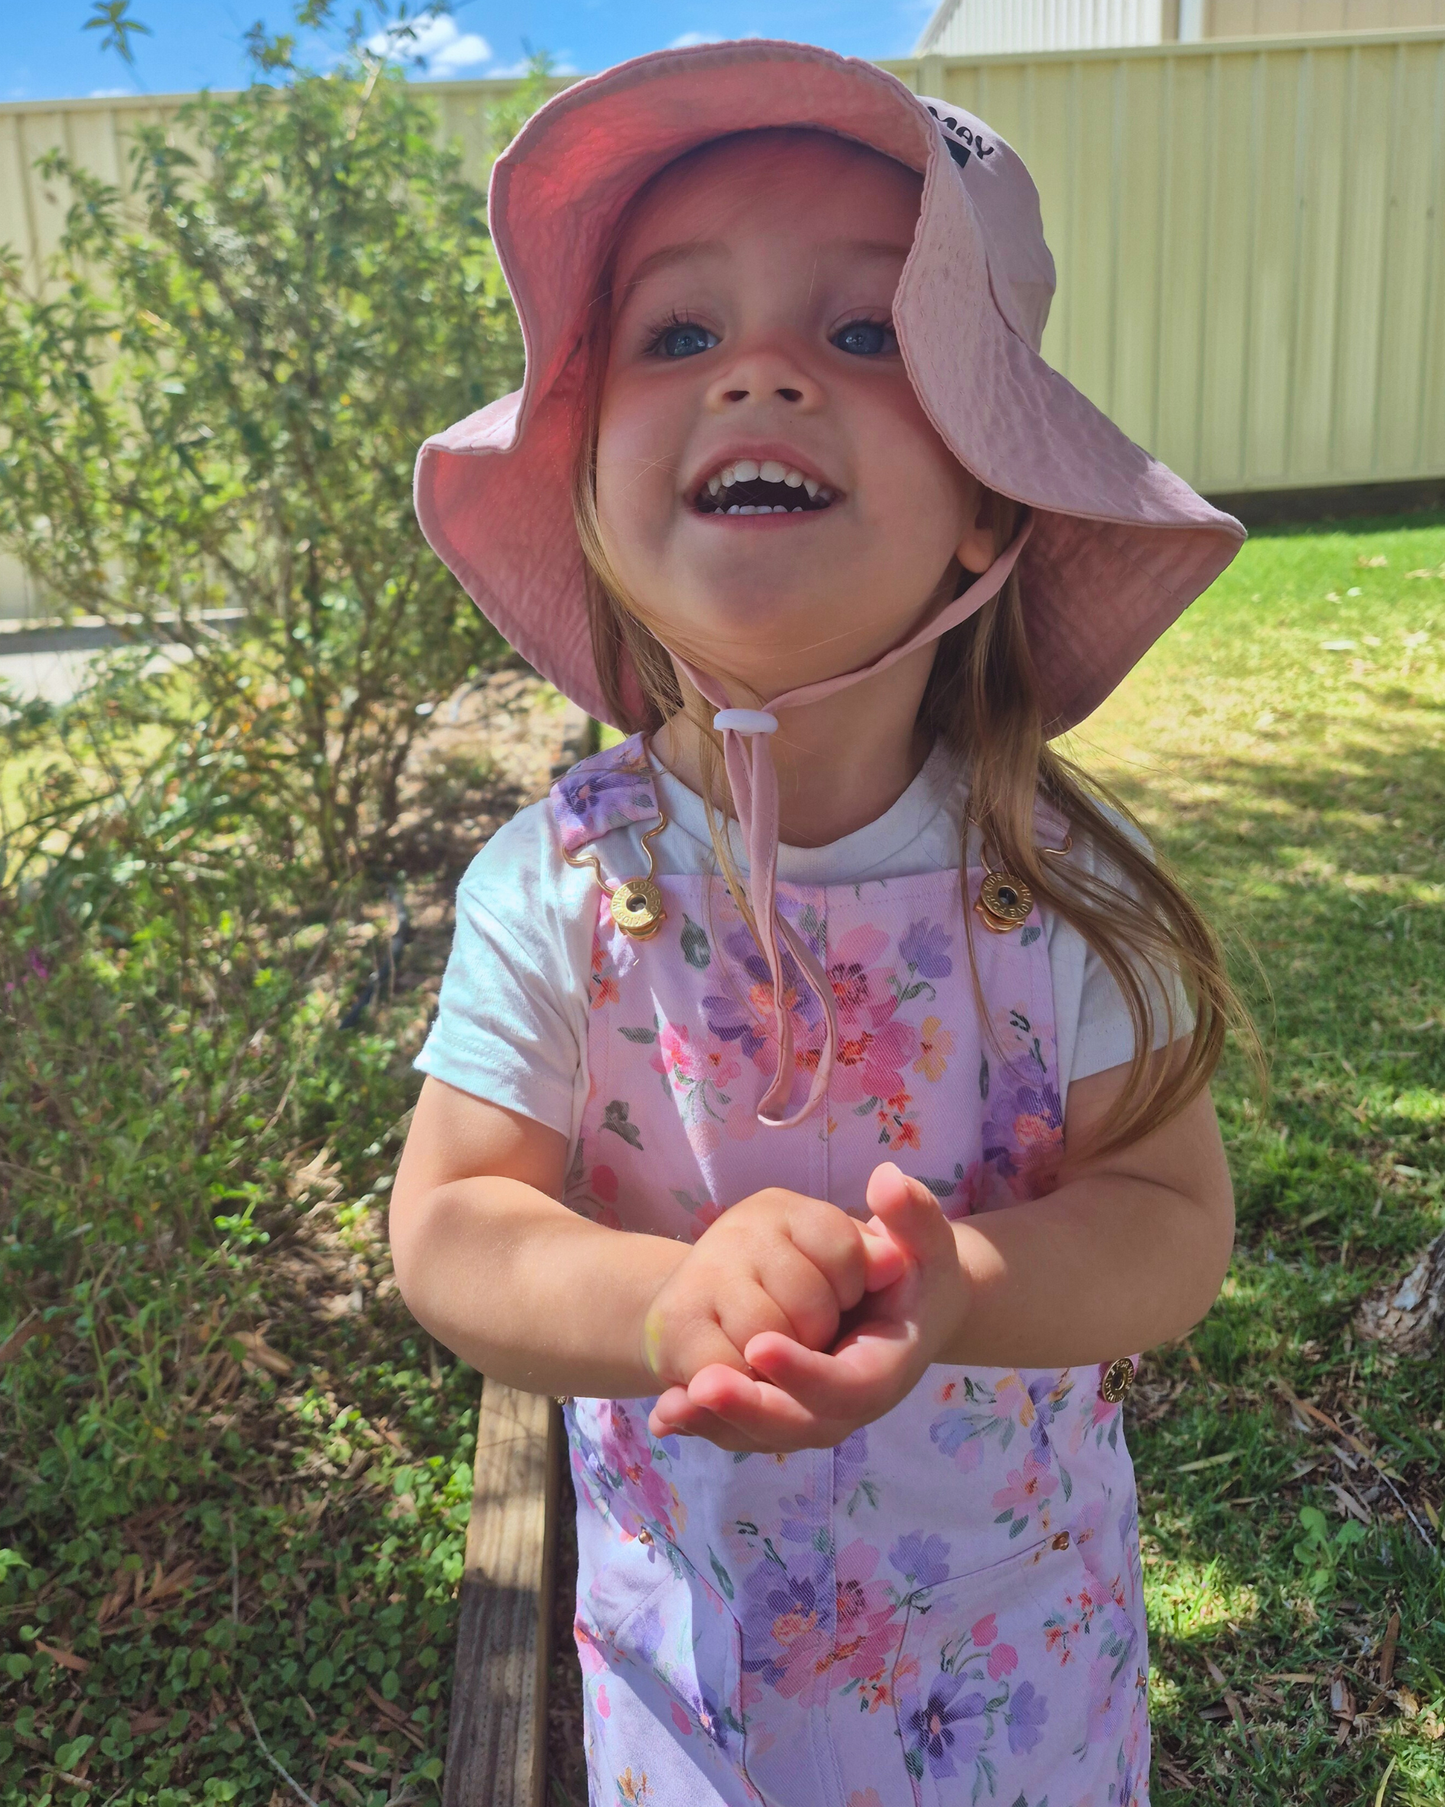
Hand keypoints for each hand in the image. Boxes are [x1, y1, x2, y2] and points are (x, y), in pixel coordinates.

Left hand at [640, 1186, 904, 1424]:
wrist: (907, 1306)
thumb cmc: (915, 1270)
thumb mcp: (923, 1239)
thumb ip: (911, 1214)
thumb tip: (888, 1182)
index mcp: (886, 1367)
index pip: (847, 1384)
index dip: (804, 1372)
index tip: (759, 1345)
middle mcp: (849, 1403)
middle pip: (800, 1423)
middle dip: (750, 1408)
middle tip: (702, 1387)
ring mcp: (815, 1413)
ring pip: (766, 1433)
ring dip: (719, 1423)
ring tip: (672, 1407)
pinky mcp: (784, 1410)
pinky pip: (744, 1427)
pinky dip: (706, 1424)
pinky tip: (666, 1415)